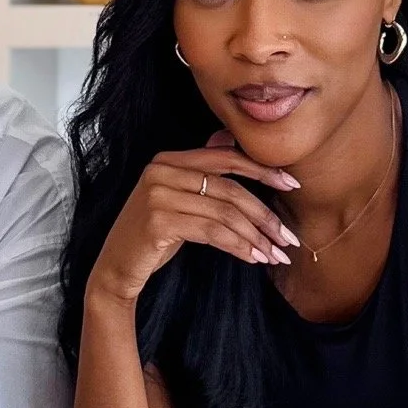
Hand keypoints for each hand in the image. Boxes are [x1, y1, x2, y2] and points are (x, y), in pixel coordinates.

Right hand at [86, 140, 300, 310]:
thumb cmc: (152, 235)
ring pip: (225, 213)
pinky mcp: (159, 222)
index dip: (262, 170)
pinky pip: (213, 232)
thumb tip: (229, 139)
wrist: (116, 268)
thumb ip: (201, 171)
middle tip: (288, 237)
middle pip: (229, 189)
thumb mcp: (177, 198)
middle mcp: (161, 171)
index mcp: (167, 160)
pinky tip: (253, 258)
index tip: (292, 186)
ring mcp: (157, 196)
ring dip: (256, 236)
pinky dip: (239, 246)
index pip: (225, 158)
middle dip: (265, 214)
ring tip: (275, 255)